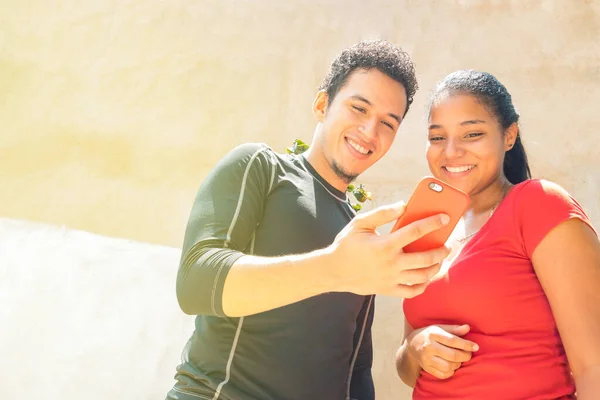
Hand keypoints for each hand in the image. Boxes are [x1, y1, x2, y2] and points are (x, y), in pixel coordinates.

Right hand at [328, 202, 450, 297]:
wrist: (332, 271)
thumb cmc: (346, 245)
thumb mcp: (360, 223)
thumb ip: (382, 213)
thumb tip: (403, 206)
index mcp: (385, 245)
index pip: (416, 231)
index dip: (433, 223)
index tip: (445, 218)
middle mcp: (391, 263)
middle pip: (425, 257)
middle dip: (441, 250)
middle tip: (447, 244)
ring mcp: (391, 279)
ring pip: (422, 276)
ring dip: (436, 267)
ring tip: (440, 259)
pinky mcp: (388, 290)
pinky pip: (412, 291)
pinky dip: (423, 285)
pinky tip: (426, 277)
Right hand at [407, 324, 478, 378]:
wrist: (411, 345)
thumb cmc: (429, 334)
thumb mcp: (439, 328)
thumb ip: (454, 329)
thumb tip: (468, 328)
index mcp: (433, 334)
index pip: (453, 340)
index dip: (466, 345)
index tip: (476, 347)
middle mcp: (429, 347)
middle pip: (452, 355)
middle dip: (465, 356)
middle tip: (469, 354)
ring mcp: (426, 359)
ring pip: (448, 366)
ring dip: (458, 364)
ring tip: (458, 360)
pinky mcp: (426, 368)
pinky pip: (443, 374)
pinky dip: (451, 371)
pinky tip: (451, 366)